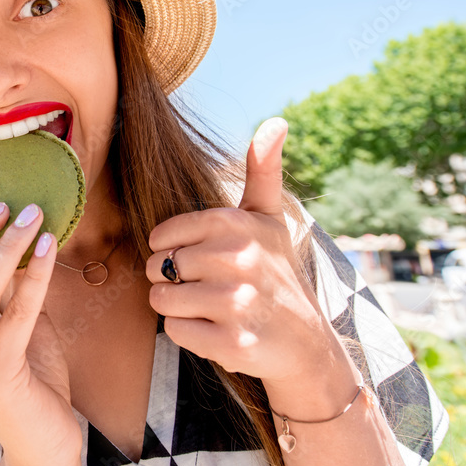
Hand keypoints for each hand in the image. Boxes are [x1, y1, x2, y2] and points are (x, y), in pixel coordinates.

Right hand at [0, 196, 82, 465]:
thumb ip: (7, 289)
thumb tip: (16, 233)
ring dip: (5, 245)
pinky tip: (49, 246)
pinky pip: (17, 312)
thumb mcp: (13, 324)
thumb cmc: (31, 380)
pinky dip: (35, 273)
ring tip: (31, 214)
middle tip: (1, 204)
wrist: (44, 443)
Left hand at [145, 118, 335, 385]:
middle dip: (170, 279)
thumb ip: (263, 170)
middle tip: (203, 285)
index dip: (168, 248)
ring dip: (176, 306)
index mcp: (239, 225)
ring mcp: (237, 304)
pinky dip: (188, 334)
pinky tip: (216, 329)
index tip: (190, 256)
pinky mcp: (232, 344)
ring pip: (162, 299)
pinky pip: (176, 332)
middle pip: (159, 267)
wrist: (306, 342)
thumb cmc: (277, 272)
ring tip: (207, 306)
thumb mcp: (270, 218)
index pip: (165, 233)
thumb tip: (276, 122)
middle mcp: (240, 260)